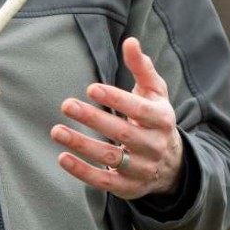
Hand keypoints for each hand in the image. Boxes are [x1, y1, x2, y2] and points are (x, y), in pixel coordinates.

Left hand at [50, 37, 183, 200]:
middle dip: (93, 119)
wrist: (173, 164)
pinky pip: (104, 182)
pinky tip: (62, 158)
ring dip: (81, 145)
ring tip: (56, 131)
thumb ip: (142, 68)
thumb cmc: (156, 118)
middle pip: (123, 134)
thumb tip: (130, 42)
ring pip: (110, 158)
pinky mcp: (128, 187)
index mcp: (162, 120)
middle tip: (66, 105)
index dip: (116, 99)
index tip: (91, 88)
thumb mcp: (156, 92)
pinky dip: (82, 172)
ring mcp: (142, 169)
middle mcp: (154, 146)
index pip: (139, 110)